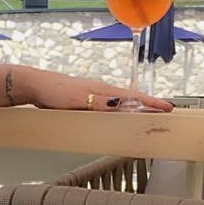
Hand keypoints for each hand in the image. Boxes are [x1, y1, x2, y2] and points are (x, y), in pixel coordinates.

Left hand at [24, 72, 172, 112]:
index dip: (151, 103)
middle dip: (148, 106)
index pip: (133, 97)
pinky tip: (119, 118)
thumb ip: (99, 102)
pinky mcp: (86, 101)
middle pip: (130, 99)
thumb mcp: (78, 99)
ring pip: (120, 103)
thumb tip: (122, 104)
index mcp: (103, 90)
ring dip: (135, 109)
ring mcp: (94, 95)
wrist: (35, 86)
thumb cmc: (55, 92)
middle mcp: (101, 91)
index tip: (167, 108)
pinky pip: (108, 107)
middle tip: (165, 113)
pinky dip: (119, 112)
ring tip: (149, 116)